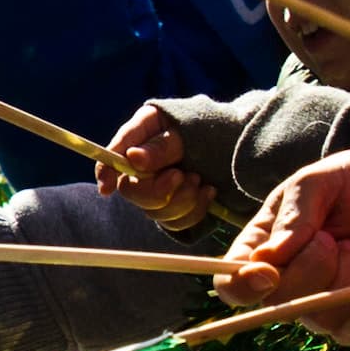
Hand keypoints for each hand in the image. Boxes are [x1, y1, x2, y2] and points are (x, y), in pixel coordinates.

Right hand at [97, 102, 214, 229]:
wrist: (243, 146)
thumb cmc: (215, 128)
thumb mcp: (189, 130)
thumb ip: (161, 146)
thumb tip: (132, 158)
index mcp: (142, 133)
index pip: (113, 155)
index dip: (106, 172)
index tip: (107, 189)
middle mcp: (144, 163)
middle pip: (132, 190)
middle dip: (158, 190)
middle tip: (181, 175)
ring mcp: (159, 187)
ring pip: (154, 211)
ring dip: (181, 199)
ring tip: (199, 180)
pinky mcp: (176, 207)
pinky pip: (176, 222)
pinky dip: (194, 210)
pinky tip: (208, 193)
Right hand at [216, 144, 349, 342]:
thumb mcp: (321, 182)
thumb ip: (295, 213)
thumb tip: (268, 257)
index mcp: (264, 250)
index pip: (232, 284)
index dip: (241, 286)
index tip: (268, 273)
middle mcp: (289, 286)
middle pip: (278, 306)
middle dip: (310, 270)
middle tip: (334, 239)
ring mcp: (325, 309)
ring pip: (321, 318)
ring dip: (346, 279)